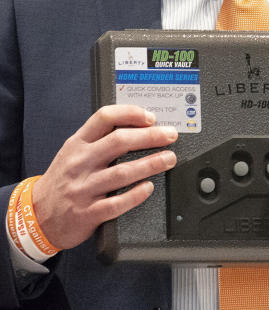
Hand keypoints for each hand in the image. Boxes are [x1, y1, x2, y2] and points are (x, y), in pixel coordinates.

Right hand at [30, 105, 177, 249]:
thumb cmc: (63, 180)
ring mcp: (83, 189)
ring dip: (150, 164)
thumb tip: (139, 125)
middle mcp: (80, 163)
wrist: (37, 216)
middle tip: (170, 136)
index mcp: (78, 144)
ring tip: (169, 159)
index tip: (151, 117)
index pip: (104, 118)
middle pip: (119, 142)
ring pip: (122, 173)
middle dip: (150, 137)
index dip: (130, 113)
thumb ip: (99, 139)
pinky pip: (116, 203)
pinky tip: (149, 187)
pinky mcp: (88, 213)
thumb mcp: (73, 152)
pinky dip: (136, 195)